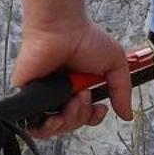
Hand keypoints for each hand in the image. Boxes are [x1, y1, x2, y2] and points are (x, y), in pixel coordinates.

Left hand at [12, 19, 133, 140]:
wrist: (61, 26)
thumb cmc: (85, 38)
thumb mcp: (114, 64)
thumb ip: (122, 91)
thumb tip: (127, 115)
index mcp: (76, 88)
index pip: (83, 117)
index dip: (92, 119)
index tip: (100, 109)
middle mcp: (58, 94)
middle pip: (69, 124)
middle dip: (81, 117)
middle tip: (84, 95)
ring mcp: (41, 95)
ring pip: (52, 128)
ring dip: (68, 121)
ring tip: (73, 101)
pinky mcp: (26, 95)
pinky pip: (32, 123)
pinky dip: (45, 126)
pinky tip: (55, 116)